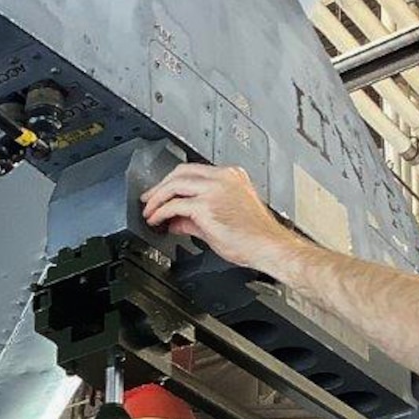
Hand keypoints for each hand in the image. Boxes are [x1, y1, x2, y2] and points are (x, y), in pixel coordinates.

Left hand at [139, 163, 302, 275]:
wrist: (269, 247)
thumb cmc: (254, 237)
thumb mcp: (221, 222)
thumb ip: (195, 219)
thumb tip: (176, 221)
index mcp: (231, 177)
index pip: (194, 171)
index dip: (173, 182)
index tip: (163, 194)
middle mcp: (223, 178)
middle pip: (181, 172)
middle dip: (161, 186)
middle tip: (149, 200)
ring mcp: (215, 190)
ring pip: (175, 184)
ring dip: (157, 198)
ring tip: (149, 211)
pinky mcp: (206, 206)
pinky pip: (175, 205)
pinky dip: (161, 212)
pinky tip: (157, 221)